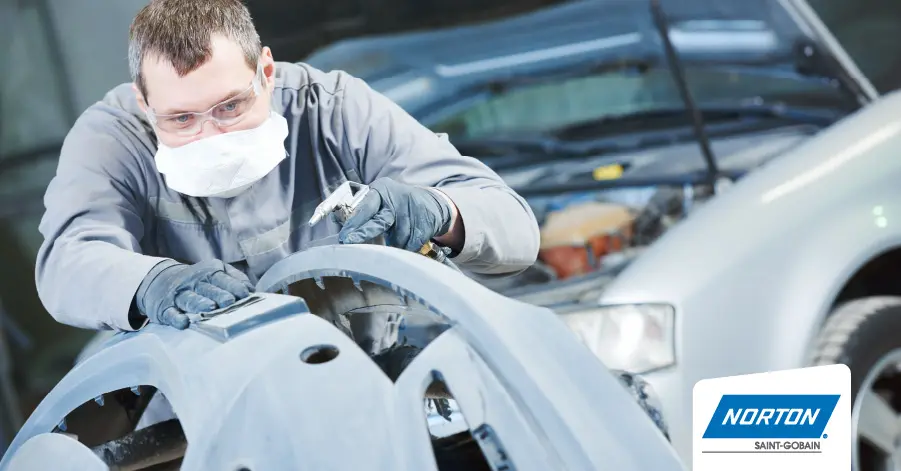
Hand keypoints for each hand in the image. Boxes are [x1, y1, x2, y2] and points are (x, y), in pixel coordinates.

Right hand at [136, 259, 254, 328]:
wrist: (159, 281)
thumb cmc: (198, 281)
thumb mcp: (216, 273)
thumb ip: (235, 279)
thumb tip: (252, 290)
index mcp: (209, 273)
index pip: (222, 278)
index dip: (234, 285)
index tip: (245, 294)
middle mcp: (194, 282)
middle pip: (208, 289)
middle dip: (219, 295)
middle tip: (230, 302)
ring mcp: (179, 295)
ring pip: (190, 299)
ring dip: (200, 304)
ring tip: (210, 309)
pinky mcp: (165, 309)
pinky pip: (171, 313)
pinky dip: (176, 318)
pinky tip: (184, 322)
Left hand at [338, 178, 452, 251]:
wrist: (431, 203)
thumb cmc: (396, 204)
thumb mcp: (380, 201)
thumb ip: (363, 212)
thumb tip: (339, 227)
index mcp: (382, 190)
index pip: (365, 207)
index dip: (354, 223)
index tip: (344, 237)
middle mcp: (397, 199)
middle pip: (379, 222)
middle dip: (364, 234)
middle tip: (351, 243)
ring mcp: (412, 211)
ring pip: (395, 239)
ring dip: (391, 245)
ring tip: (393, 240)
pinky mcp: (425, 224)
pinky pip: (409, 245)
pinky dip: (405, 248)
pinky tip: (406, 240)